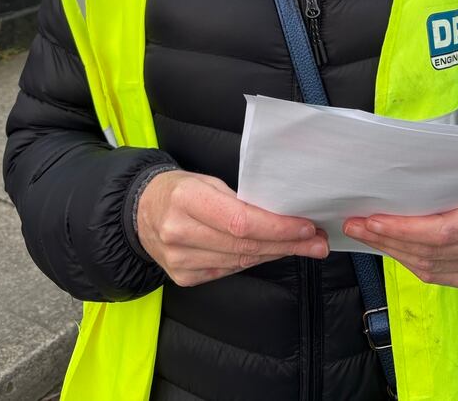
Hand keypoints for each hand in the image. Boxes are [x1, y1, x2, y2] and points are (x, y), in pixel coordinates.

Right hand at [136, 170, 329, 286]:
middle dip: (287, 244)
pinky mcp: (184, 277)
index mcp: (186, 199)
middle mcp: (180, 233)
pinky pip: (229, 270)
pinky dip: (253, 260)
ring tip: (305, 247)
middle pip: (244, 245)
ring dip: (276, 254)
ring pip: (240, 261)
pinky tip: (272, 252)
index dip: (276, 227)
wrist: (140, 212)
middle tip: (317, 242)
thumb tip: (282, 213)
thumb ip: (238, 198)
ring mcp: (180, 260)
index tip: (305, 227)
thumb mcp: (206, 181)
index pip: (240, 221)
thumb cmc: (180, 190)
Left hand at [342, 157, 457, 289]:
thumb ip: (431, 183)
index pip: (442, 230)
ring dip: (390, 250)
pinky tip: (388, 246)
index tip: (372, 220)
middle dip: (387, 238)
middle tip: (356, 226)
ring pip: (427, 266)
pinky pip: (431, 274)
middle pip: (430, 250)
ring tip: (364, 234)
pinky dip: (405, 260)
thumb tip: (383, 188)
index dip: (405, 229)